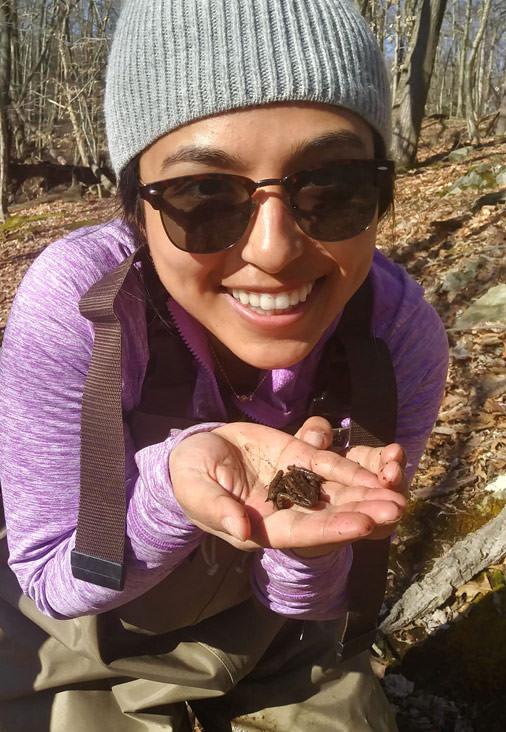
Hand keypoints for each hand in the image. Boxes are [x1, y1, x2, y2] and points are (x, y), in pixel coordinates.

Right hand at [169, 420, 406, 553]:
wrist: (194, 453)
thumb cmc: (189, 477)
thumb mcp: (195, 490)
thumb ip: (217, 509)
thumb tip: (243, 531)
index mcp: (261, 527)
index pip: (300, 531)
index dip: (331, 528)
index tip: (363, 524)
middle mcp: (284, 511)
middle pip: (328, 515)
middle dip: (363, 513)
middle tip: (397, 510)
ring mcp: (293, 484)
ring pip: (335, 492)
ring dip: (367, 493)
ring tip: (399, 494)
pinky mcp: (296, 458)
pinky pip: (326, 464)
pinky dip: (351, 467)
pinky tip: (376, 470)